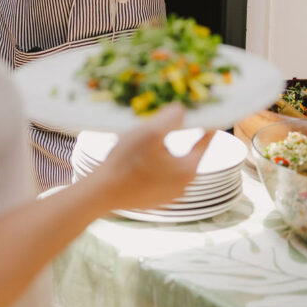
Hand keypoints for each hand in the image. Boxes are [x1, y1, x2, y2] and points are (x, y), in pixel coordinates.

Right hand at [94, 104, 213, 211]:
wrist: (101, 192)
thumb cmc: (126, 161)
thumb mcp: (150, 132)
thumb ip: (172, 117)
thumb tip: (183, 110)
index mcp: (188, 170)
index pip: (205, 141)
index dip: (205, 122)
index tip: (202, 108)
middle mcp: (183, 185)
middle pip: (189, 152)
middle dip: (181, 134)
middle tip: (168, 118)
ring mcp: (168, 195)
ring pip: (173, 163)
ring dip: (166, 148)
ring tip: (150, 135)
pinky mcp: (154, 199)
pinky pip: (161, 174)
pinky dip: (155, 162)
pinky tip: (139, 155)